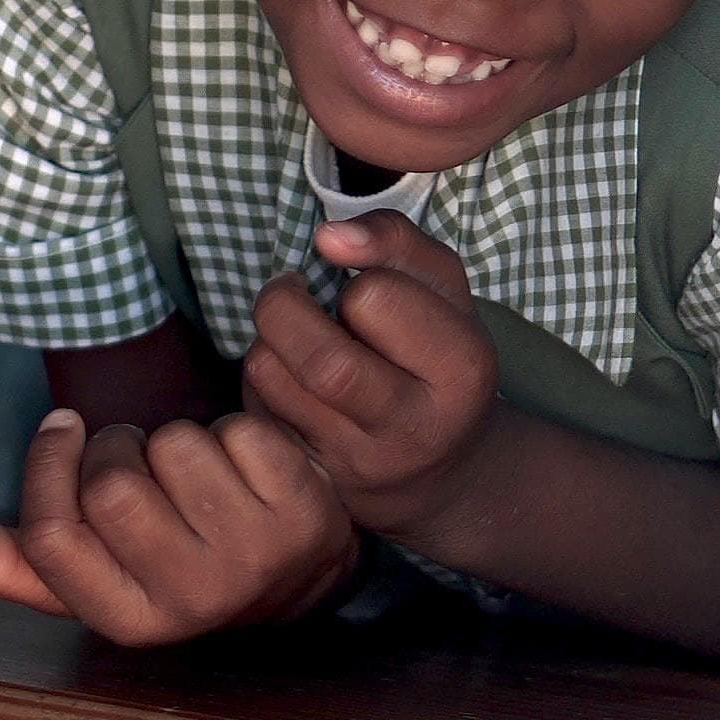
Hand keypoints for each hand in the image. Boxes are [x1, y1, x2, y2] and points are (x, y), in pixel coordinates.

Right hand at [0, 408, 356, 644]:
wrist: (300, 567)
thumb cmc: (176, 558)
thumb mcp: (96, 575)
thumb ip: (10, 558)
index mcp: (130, 620)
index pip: (54, 534)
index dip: (51, 465)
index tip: (64, 427)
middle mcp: (192, 602)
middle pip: (112, 485)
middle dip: (117, 446)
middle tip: (138, 456)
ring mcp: (253, 558)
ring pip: (174, 447)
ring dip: (178, 436)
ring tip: (195, 468)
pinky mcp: (301, 511)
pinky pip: (238, 431)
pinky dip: (237, 429)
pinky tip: (245, 464)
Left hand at [237, 214, 498, 540]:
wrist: (443, 471)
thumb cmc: (438, 358)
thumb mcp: (444, 292)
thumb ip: (396, 241)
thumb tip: (329, 236)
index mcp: (462, 371)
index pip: (378, 301)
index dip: (359, 281)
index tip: (364, 290)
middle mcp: (415, 427)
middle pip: (322, 361)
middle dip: (285, 307)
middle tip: (289, 290)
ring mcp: (361, 464)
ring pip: (275, 381)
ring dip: (266, 340)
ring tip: (289, 332)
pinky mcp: (316, 483)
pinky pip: (256, 414)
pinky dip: (258, 380)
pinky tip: (288, 377)